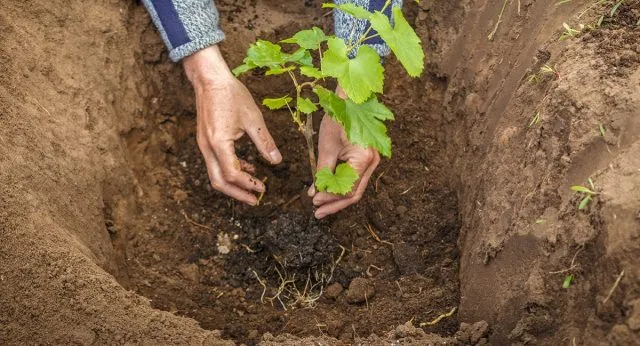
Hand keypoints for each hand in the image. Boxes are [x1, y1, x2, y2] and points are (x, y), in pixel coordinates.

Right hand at [183, 45, 281, 205]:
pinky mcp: (205, 141)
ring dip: (233, 184)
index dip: (248, 184)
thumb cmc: (231, 95)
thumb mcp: (253, 118)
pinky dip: (229, 170)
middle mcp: (207, 147)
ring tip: (252, 188)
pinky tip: (247, 167)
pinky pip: (215, 163)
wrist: (209, 79)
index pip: (233, 174)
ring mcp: (203, 145)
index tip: (263, 189)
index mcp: (219, 143)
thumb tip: (277, 161)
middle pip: (219, 181)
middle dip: (237, 193)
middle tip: (254, 200)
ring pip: (215, 174)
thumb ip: (264, 142)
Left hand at [308, 86, 379, 218]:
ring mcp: (372, 161)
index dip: (330, 199)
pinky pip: (355, 178)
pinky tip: (329, 190)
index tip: (314, 202)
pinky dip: (342, 186)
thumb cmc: (338, 118)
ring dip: (338, 197)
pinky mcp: (366, 158)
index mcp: (364, 159)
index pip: (348, 190)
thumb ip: (322, 172)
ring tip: (321, 205)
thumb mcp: (326, 147)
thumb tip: (316, 193)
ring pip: (356, 188)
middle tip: (318, 212)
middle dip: (335, 204)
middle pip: (355, 193)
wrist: (350, 98)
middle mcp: (373, 163)